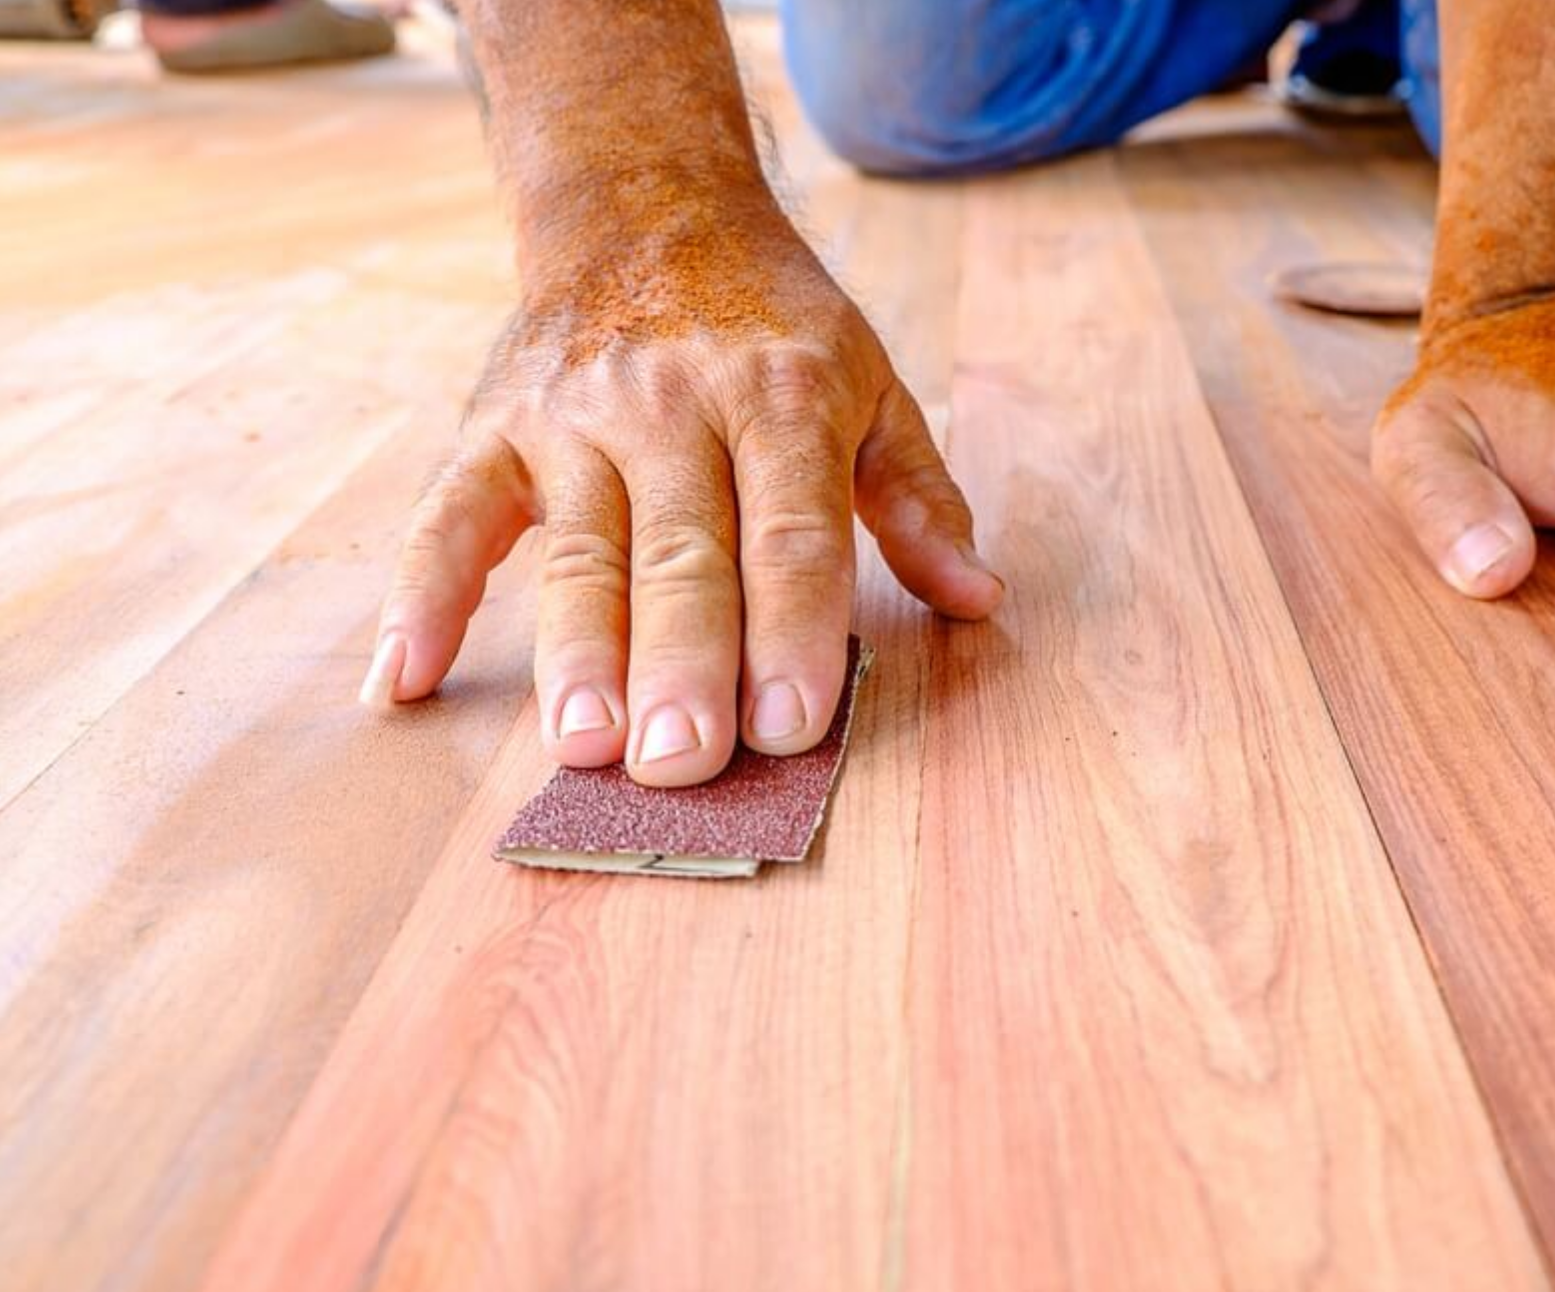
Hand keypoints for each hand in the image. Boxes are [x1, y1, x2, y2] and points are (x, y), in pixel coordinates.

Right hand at [360, 215, 1002, 782]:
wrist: (644, 207)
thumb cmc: (774, 322)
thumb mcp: (871, 383)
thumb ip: (917, 496)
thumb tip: (978, 598)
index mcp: (782, 395)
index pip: (791, 530)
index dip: (792, 628)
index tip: (792, 725)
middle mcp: (673, 404)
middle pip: (681, 552)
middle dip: (682, 662)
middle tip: (681, 764)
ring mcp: (573, 418)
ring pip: (577, 549)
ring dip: (576, 652)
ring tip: (583, 746)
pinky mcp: (493, 428)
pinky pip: (448, 518)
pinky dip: (419, 597)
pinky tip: (401, 682)